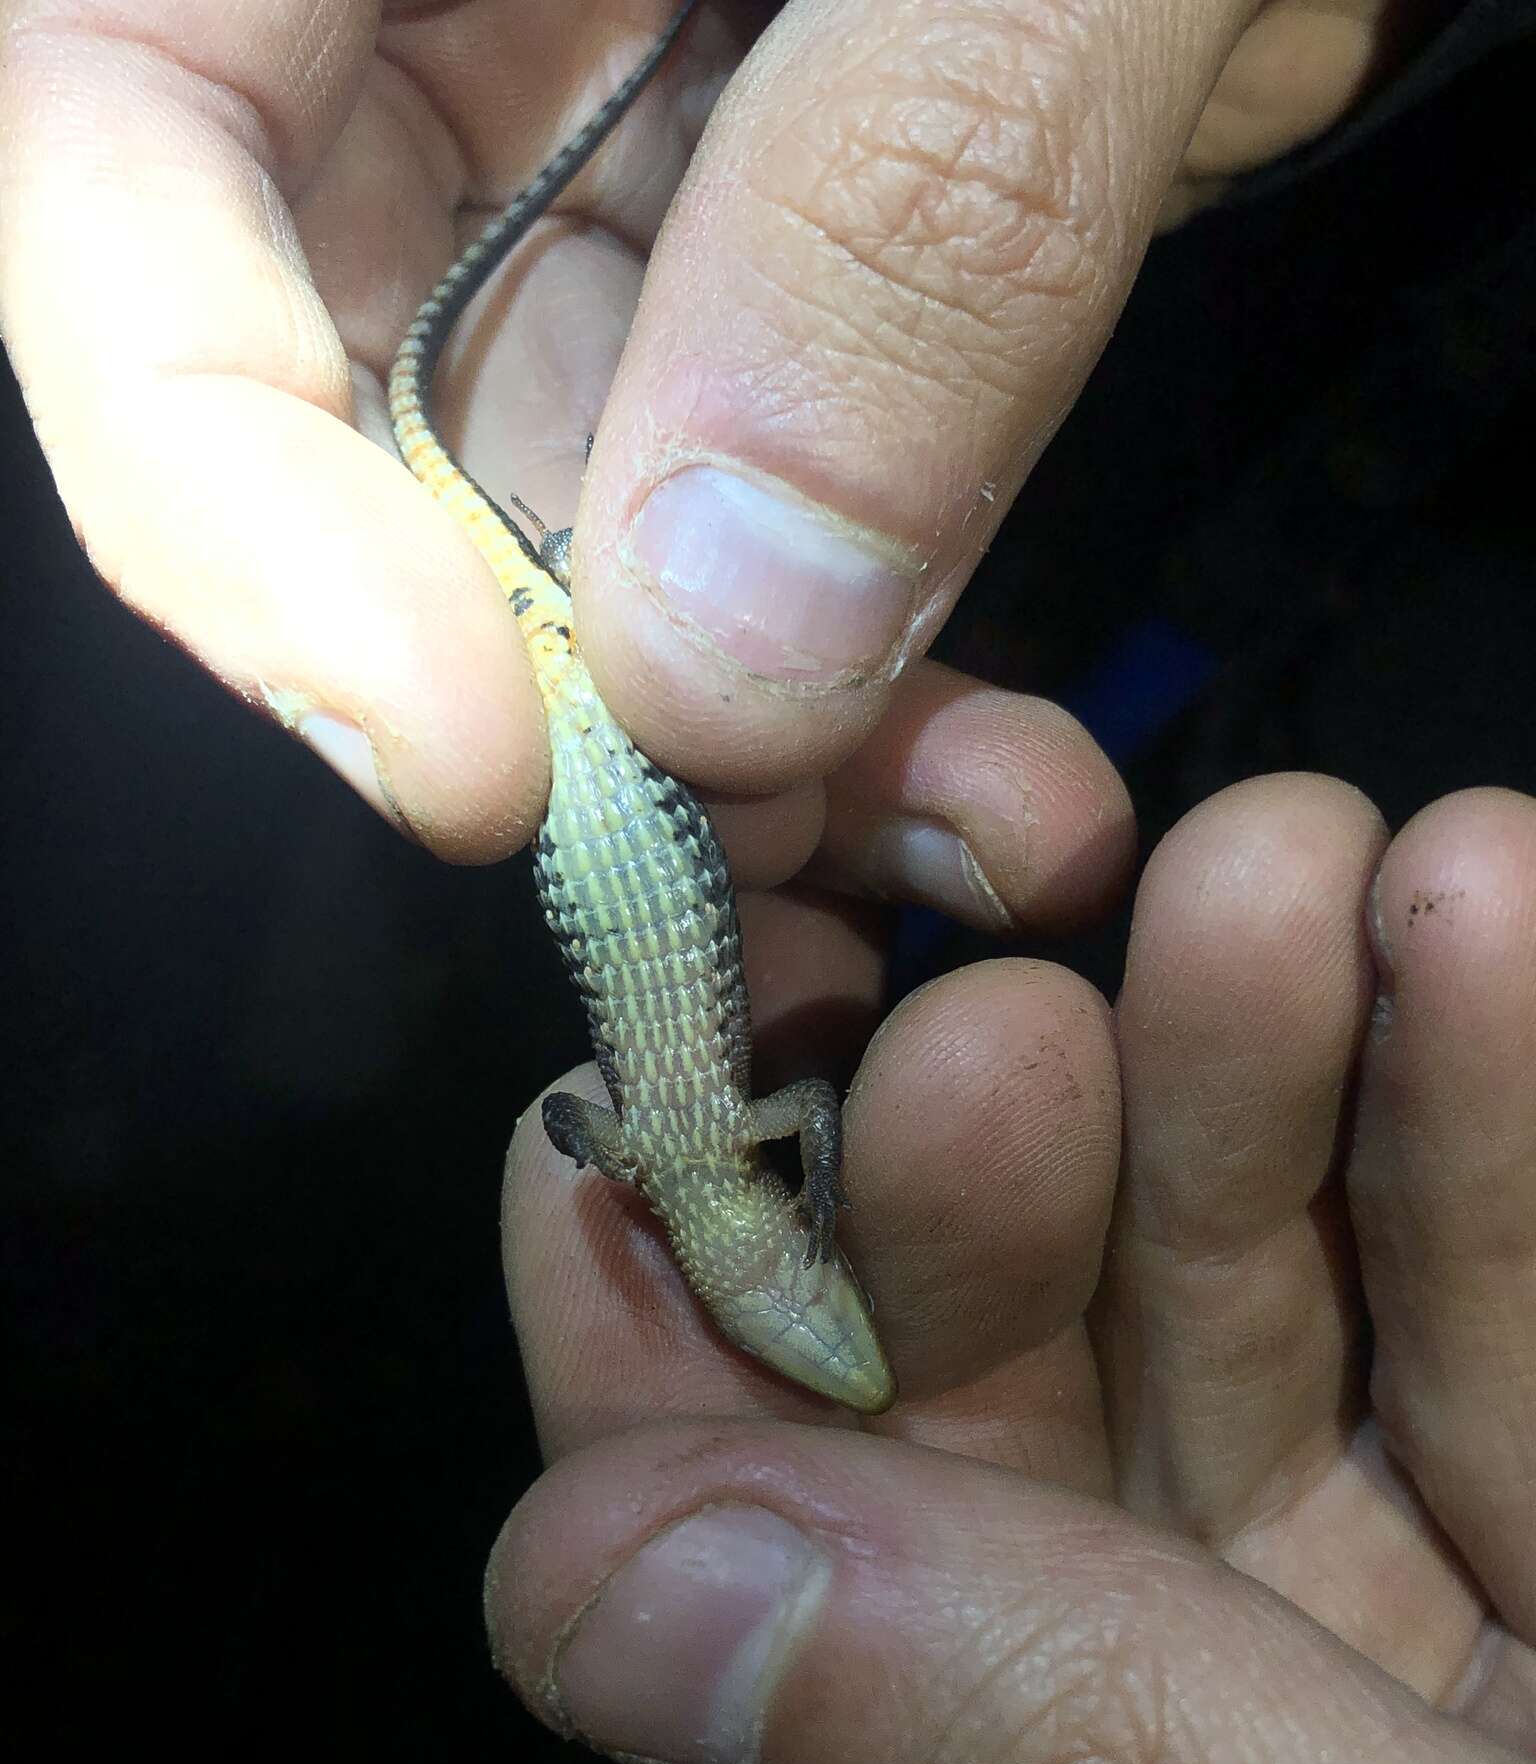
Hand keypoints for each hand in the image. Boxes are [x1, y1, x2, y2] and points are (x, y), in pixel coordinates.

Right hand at [3, 0, 1400, 892]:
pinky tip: (992, 789)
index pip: (123, 143)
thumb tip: (722, 648)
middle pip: (340, 392)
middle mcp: (450, 2)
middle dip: (540, 681)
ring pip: (568, 515)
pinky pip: (749, 521)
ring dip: (743, 745)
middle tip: (740, 866)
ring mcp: (610, 143)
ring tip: (950, 842)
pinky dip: (862, 689)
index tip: (463, 758)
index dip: (220, 484)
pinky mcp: (777, 269)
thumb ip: (912, 196)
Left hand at [490, 776, 1535, 1763]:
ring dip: (1298, 1095)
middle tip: (1022, 981)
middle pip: (1030, 1465)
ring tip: (1321, 866)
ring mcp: (1429, 1721)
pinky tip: (1507, 921)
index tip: (608, 1112)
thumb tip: (588, 1572)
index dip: (673, 1382)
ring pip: (1302, 1367)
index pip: (763, 1678)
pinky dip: (1527, 1157)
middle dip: (1024, 1194)